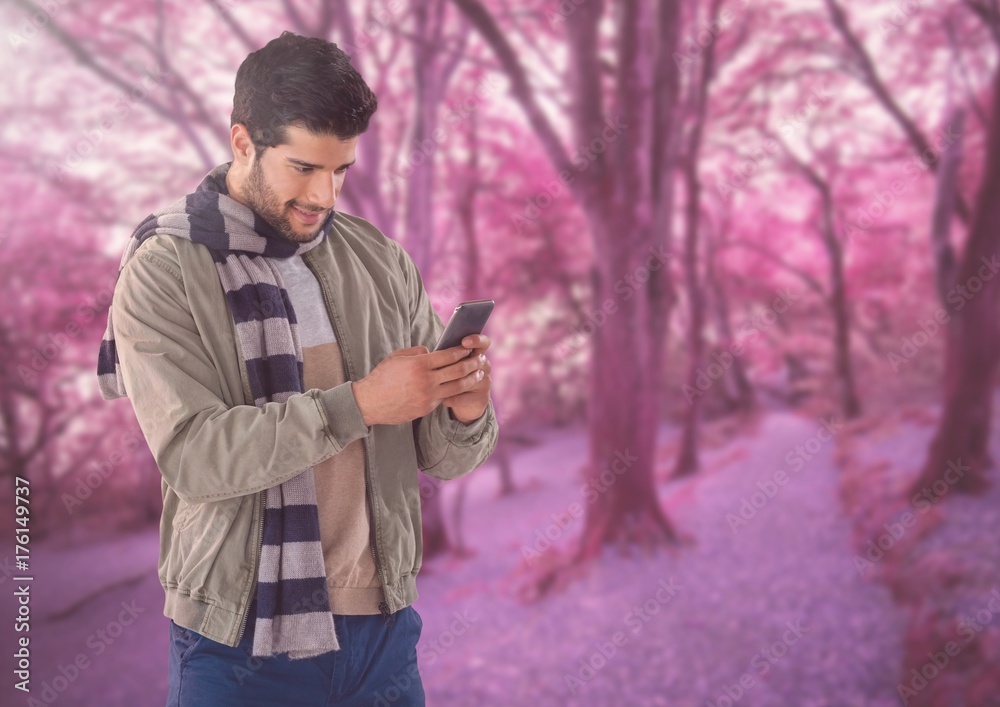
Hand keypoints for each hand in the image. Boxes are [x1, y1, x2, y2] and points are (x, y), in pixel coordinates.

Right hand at [351, 343, 485, 425]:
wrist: (369, 403)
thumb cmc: (382, 377)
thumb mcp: (397, 357)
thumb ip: (417, 352)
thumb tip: (432, 352)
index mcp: (419, 364)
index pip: (448, 355)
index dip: (461, 350)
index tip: (469, 347)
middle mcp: (426, 380)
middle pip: (458, 370)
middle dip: (472, 363)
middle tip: (481, 358)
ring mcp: (428, 396)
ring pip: (457, 387)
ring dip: (471, 379)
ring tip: (480, 374)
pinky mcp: (427, 408)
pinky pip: (445, 398)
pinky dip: (456, 391)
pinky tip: (463, 387)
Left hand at [441, 334, 491, 423]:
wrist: (457, 400)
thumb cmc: (447, 375)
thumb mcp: (445, 363)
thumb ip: (441, 356)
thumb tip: (425, 352)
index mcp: (476, 353)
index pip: (483, 342)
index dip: (476, 340)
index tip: (464, 342)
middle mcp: (483, 366)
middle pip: (480, 360)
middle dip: (468, 361)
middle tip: (454, 363)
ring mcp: (484, 382)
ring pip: (473, 380)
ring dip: (458, 382)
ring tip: (442, 385)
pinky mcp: (481, 398)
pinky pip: (467, 397)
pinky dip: (455, 399)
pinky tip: (444, 400)